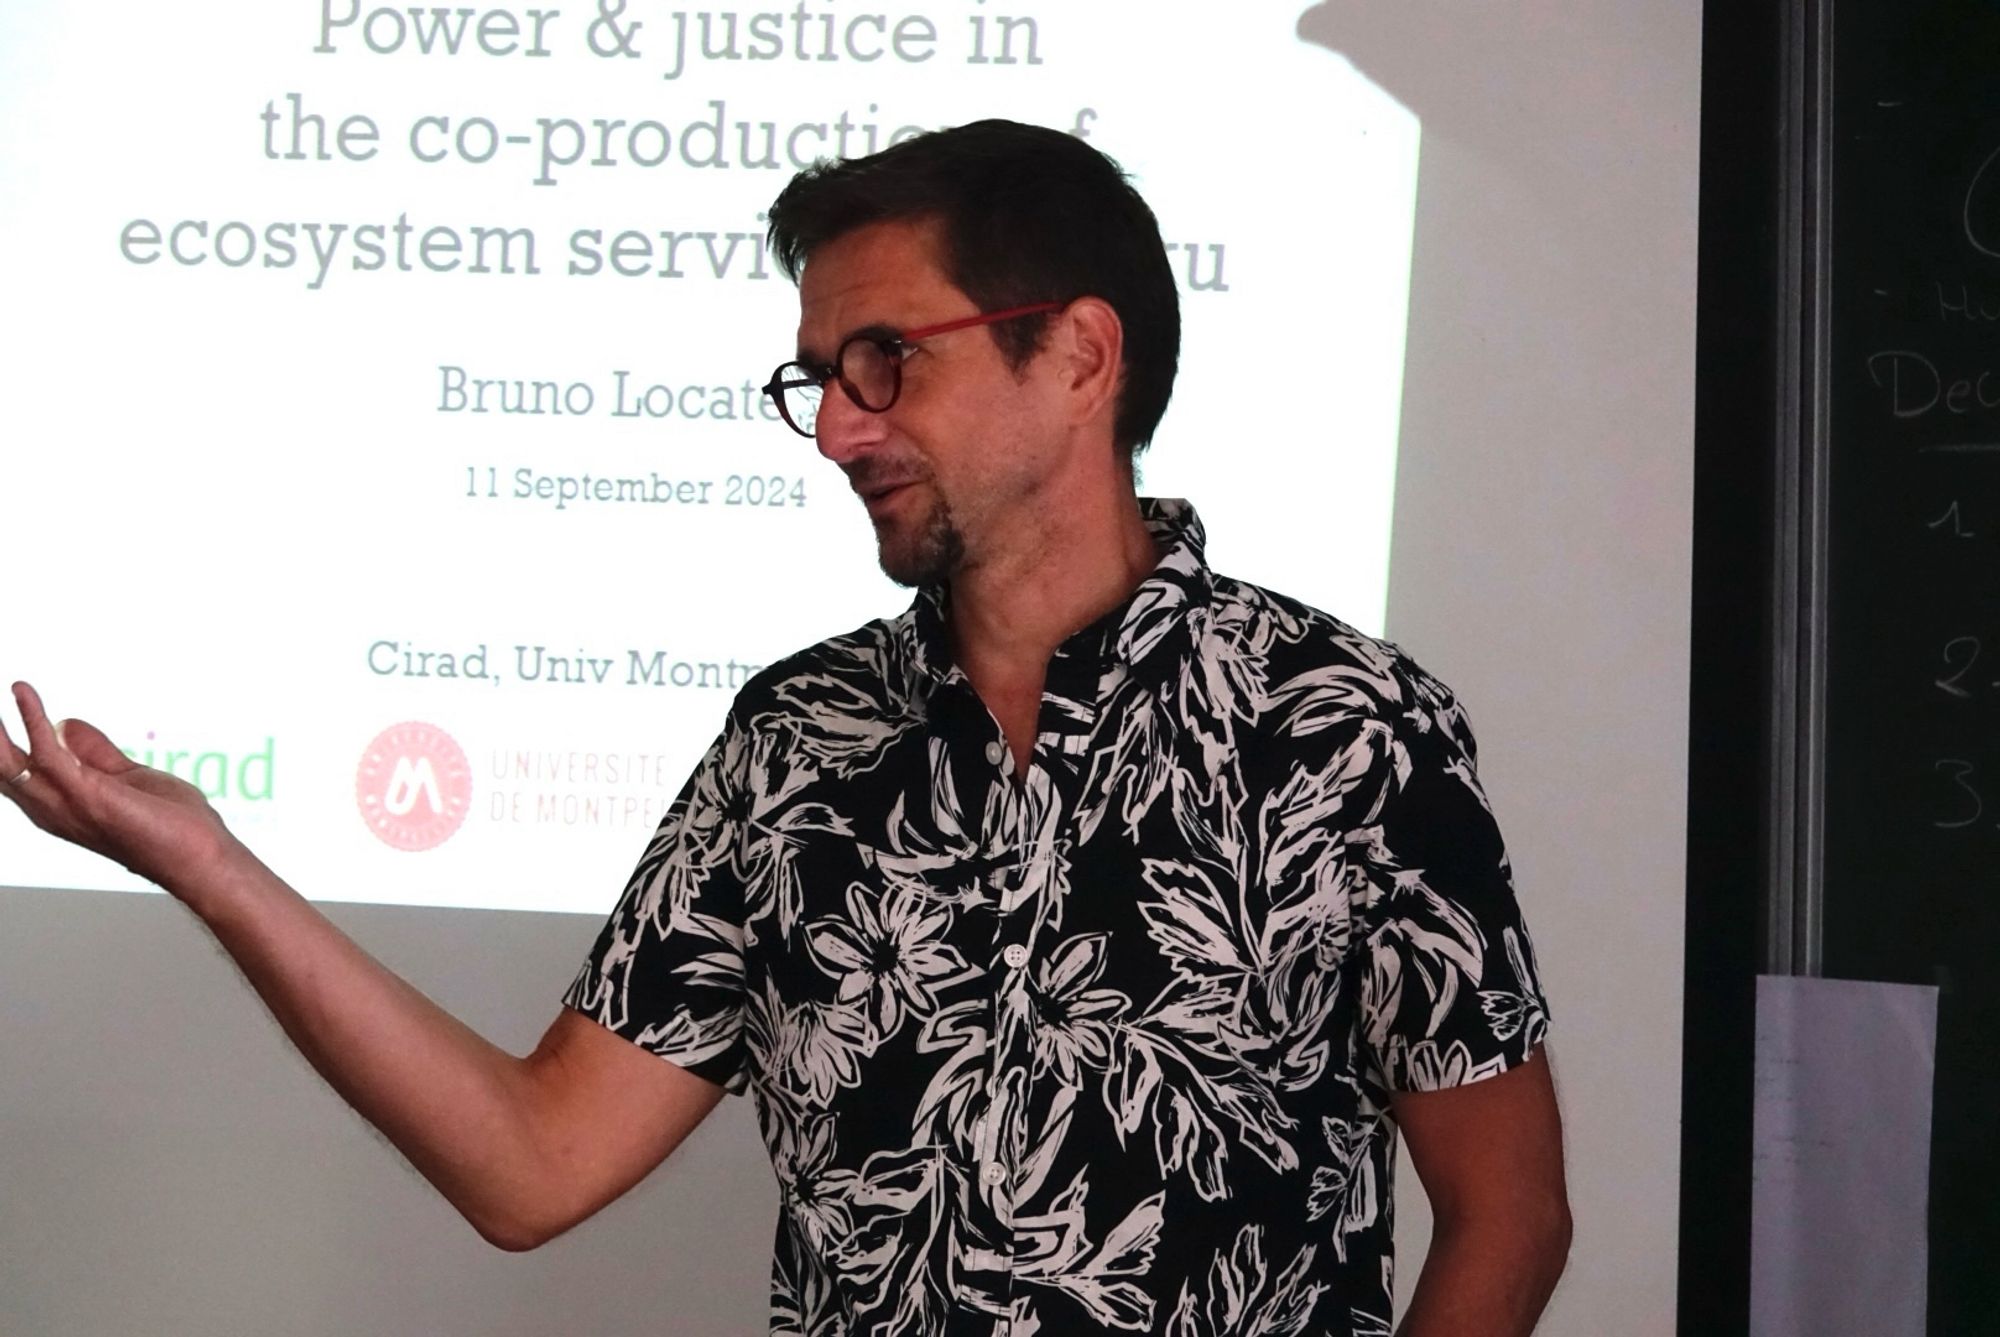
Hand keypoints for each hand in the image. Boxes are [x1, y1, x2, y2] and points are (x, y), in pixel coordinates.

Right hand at [1, 681, 238, 897]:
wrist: (199, 854)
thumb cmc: (169, 826)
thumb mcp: (125, 777)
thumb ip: (95, 752)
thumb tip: (66, 723)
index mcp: (58, 806)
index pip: (11, 774)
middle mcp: (52, 809)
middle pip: (2, 770)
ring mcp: (66, 804)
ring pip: (9, 764)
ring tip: (6, 690)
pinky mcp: (87, 794)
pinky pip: (48, 750)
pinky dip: (33, 717)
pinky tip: (23, 692)